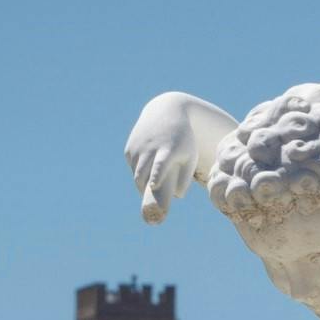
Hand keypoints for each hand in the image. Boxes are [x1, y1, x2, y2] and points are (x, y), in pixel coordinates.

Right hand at [124, 95, 199, 223]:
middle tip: (152, 207)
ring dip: (143, 183)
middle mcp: (151, 148)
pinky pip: (132, 167)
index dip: (156, 176)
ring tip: (153, 184)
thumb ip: (185, 178)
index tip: (153, 186)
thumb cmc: (182, 139)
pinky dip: (139, 171)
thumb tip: (178, 196)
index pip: (160, 165)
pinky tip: (147, 166)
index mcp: (168, 150)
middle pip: (143, 175)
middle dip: (145, 190)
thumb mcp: (189, 155)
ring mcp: (138, 147)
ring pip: (136, 174)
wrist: (166, 112)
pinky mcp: (130, 147)